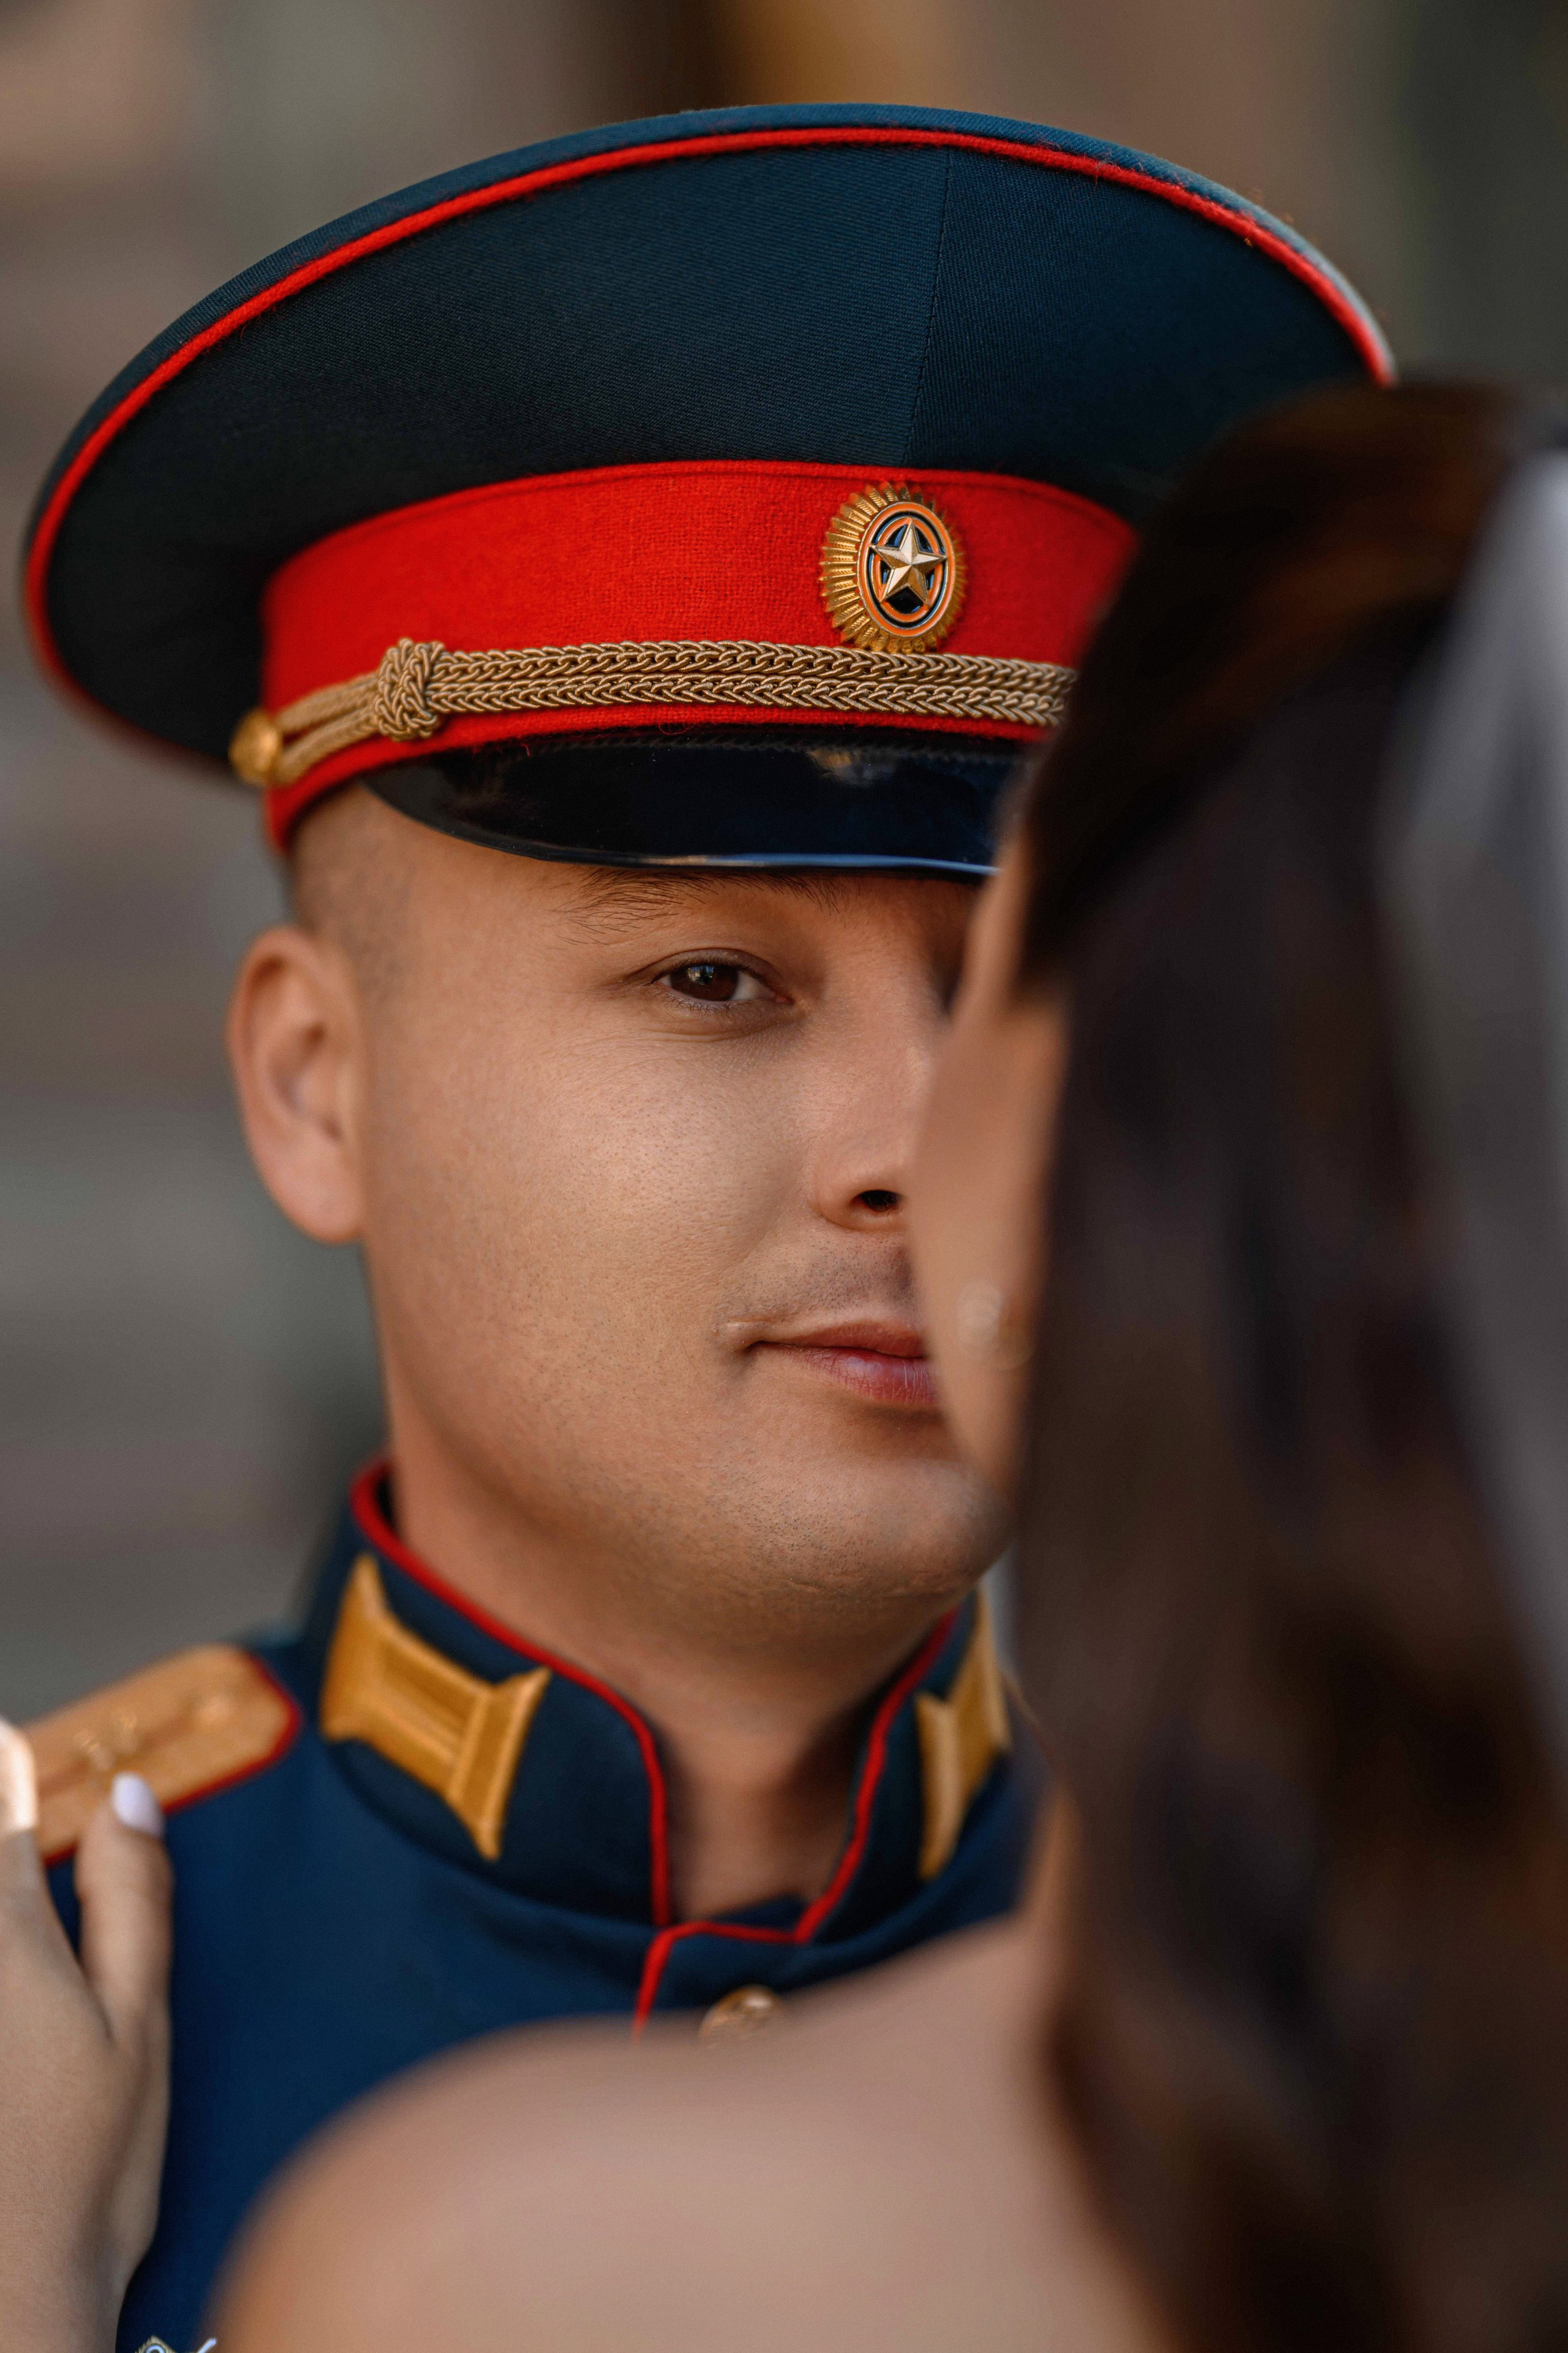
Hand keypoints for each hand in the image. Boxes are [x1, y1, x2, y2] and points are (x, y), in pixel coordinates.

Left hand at [0, 1721, 172, 2352]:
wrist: (0, 2309)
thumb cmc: (83, 2176)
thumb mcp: (139, 2029)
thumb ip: (131, 1903)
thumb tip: (131, 1796)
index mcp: (8, 1938)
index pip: (3, 1820)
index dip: (6, 1769)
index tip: (7, 1735)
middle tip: (3, 1777)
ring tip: (15, 1911)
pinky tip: (11, 1992)